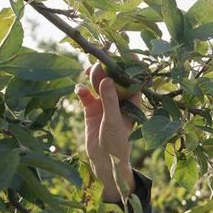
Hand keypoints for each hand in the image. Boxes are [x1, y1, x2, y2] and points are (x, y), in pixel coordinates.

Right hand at [74, 65, 137, 200]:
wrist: (105, 162)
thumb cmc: (117, 144)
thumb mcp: (114, 121)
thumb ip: (110, 100)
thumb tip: (107, 79)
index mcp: (132, 103)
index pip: (133, 79)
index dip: (130, 65)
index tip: (123, 50)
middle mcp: (119, 102)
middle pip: (114, 78)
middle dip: (107, 67)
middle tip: (98, 57)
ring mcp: (105, 105)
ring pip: (99, 83)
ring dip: (93, 75)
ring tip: (87, 70)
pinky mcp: (92, 111)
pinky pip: (86, 95)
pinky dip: (82, 90)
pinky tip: (79, 89)